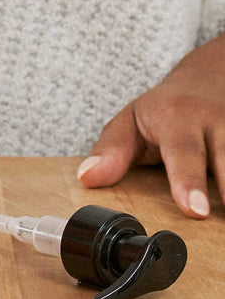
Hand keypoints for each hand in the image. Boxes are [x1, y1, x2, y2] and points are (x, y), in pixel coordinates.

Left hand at [77, 33, 224, 217]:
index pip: (183, 151)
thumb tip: (86, 179)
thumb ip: (110, 151)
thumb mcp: (129, 122)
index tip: (195, 211)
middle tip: (213, 218)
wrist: (206, 80)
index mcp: (177, 117)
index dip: (188, 181)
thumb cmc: (162, 109)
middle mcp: (214, 123)